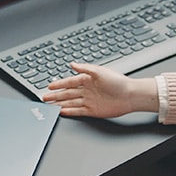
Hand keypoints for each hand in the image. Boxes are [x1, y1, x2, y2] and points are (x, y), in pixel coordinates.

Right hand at [42, 62, 157, 117]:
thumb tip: (72, 64)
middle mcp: (87, 90)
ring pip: (71, 102)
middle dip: (56, 95)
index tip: (49, 86)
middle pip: (68, 93)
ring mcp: (89, 101)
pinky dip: (69, 111)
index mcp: (88, 79)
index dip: (59, 84)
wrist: (130, 95)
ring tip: (50, 105)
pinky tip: (62, 111)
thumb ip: (85, 68)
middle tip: (44, 97)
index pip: (70, 82)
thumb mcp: (100, 71)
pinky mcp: (93, 110)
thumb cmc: (118, 82)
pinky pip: (78, 111)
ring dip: (60, 103)